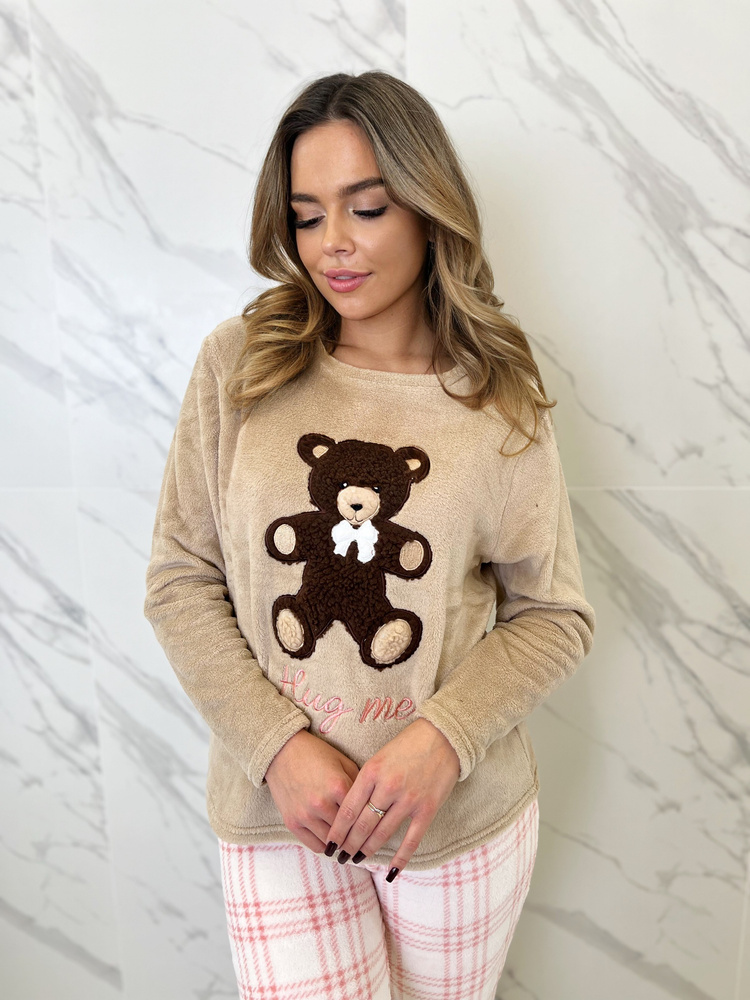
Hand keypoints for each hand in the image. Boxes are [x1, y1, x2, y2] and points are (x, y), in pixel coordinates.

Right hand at [265, 730, 359, 853]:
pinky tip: (331, 841)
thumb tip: (371, 803)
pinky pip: (315, 845)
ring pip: (332, 842)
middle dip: (357, 835)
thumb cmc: (315, 754)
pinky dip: (326, 846)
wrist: (282, 751)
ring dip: (341, 843)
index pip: (361, 814)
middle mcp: (322, 803)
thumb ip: (359, 783)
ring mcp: (305, 815)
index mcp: (338, 786)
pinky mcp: (292, 822)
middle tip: (364, 839)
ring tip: (348, 842)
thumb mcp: (343, 762)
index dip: (369, 820)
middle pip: (348, 831)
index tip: (375, 827)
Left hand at [323, 718, 460, 876]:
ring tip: (357, 860)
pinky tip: (391, 871)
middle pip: (361, 825)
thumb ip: (365, 782)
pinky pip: (411, 840)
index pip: (347, 809)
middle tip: (339, 857)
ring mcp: (408, 800)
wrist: (442, 736)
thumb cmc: (407, 745)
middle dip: (348, 844)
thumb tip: (351, 811)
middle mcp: (387, 787)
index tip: (329, 844)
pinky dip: (400, 858)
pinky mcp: (427, 809)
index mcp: (371, 772)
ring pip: (381, 833)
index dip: (336, 831)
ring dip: (367, 850)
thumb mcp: (379, 757)